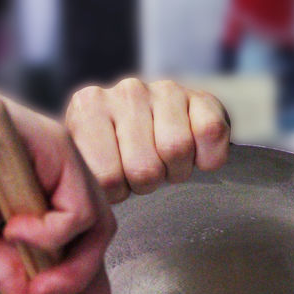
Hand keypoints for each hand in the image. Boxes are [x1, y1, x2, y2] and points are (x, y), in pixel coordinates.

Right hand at [0, 53, 114, 293]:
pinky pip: (78, 207)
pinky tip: (16, 232)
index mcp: (43, 206)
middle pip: (99, 246)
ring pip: (98, 229)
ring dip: (72, 269)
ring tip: (38, 282)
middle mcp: (60, 183)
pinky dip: (53, 233)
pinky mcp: (56, 147)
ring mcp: (61, 164)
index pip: (82, 258)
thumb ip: (10, 276)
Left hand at [66, 77, 230, 203]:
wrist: (152, 130)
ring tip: (165, 162)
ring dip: (176, 171)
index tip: (116, 180)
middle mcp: (125, 91)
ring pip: (177, 150)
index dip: (118, 192)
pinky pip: (211, 133)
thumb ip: (82, 178)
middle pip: (145, 169)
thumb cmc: (115, 157)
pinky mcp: (201, 96)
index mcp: (88, 108)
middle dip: (147, 183)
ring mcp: (164, 89)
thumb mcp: (87, 167)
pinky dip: (208, 157)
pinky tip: (194, 153)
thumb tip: (87, 203)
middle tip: (143, 172)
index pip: (108, 179)